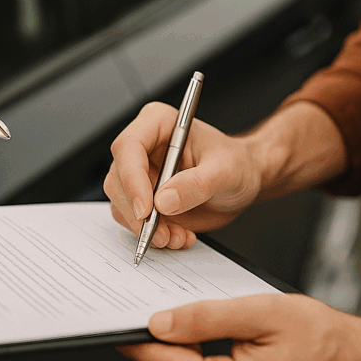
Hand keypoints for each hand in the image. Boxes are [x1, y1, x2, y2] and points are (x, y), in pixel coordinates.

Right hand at [104, 102, 262, 249]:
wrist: (241, 183)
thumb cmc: (236, 164)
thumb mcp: (226, 170)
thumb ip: (197, 183)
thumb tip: (164, 201)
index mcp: (158, 124)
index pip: (128, 147)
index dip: (131, 179)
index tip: (146, 209)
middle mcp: (143, 148)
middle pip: (118, 180)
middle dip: (138, 214)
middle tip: (163, 234)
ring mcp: (140, 175)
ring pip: (122, 205)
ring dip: (146, 229)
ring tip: (178, 236)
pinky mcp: (142, 199)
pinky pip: (134, 221)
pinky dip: (153, 235)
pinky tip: (179, 235)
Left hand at [119, 294, 360, 360]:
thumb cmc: (322, 337)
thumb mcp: (262, 312)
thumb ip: (207, 318)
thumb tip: (159, 323)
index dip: (136, 338)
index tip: (110, 319)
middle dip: (164, 335)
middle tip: (157, 297)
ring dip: (185, 345)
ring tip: (196, 312)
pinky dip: (201, 356)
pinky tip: (211, 333)